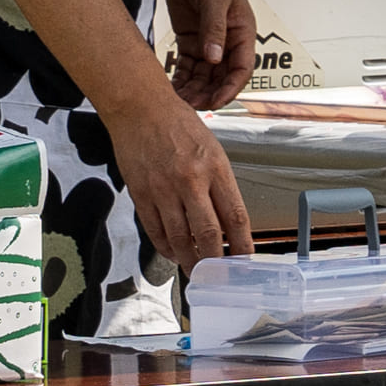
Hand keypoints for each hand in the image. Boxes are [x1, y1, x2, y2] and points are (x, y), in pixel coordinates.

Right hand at [97, 69, 253, 268]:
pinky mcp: (141, 193)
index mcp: (215, 168)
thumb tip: (227, 222)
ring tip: (196, 272)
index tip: (246, 262)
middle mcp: (191, 180)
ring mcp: (163, 188)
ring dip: (189, 260)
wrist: (140, 108)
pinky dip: (165, 247)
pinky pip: (155, 230)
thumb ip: (219, 184)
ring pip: (179, 238)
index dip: (243, 245)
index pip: (236, 216)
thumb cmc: (178, 124)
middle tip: (220, 277)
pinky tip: (173, 253)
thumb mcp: (212, 149)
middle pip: (208, 233)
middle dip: (216, 262)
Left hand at [166, 0, 259, 111]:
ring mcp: (208, 41)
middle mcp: (227, 40)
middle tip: (189, 106)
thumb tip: (214, 57)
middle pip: (220, 77)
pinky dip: (181, 79)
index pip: (241, 68)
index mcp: (242, 31)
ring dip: (192, 89)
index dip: (230, 87)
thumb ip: (214, 29)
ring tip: (177, 102)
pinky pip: (187, 66)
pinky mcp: (190, 40)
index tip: (216, 101)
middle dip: (207, 93)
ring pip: (203, 75)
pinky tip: (170, 88)